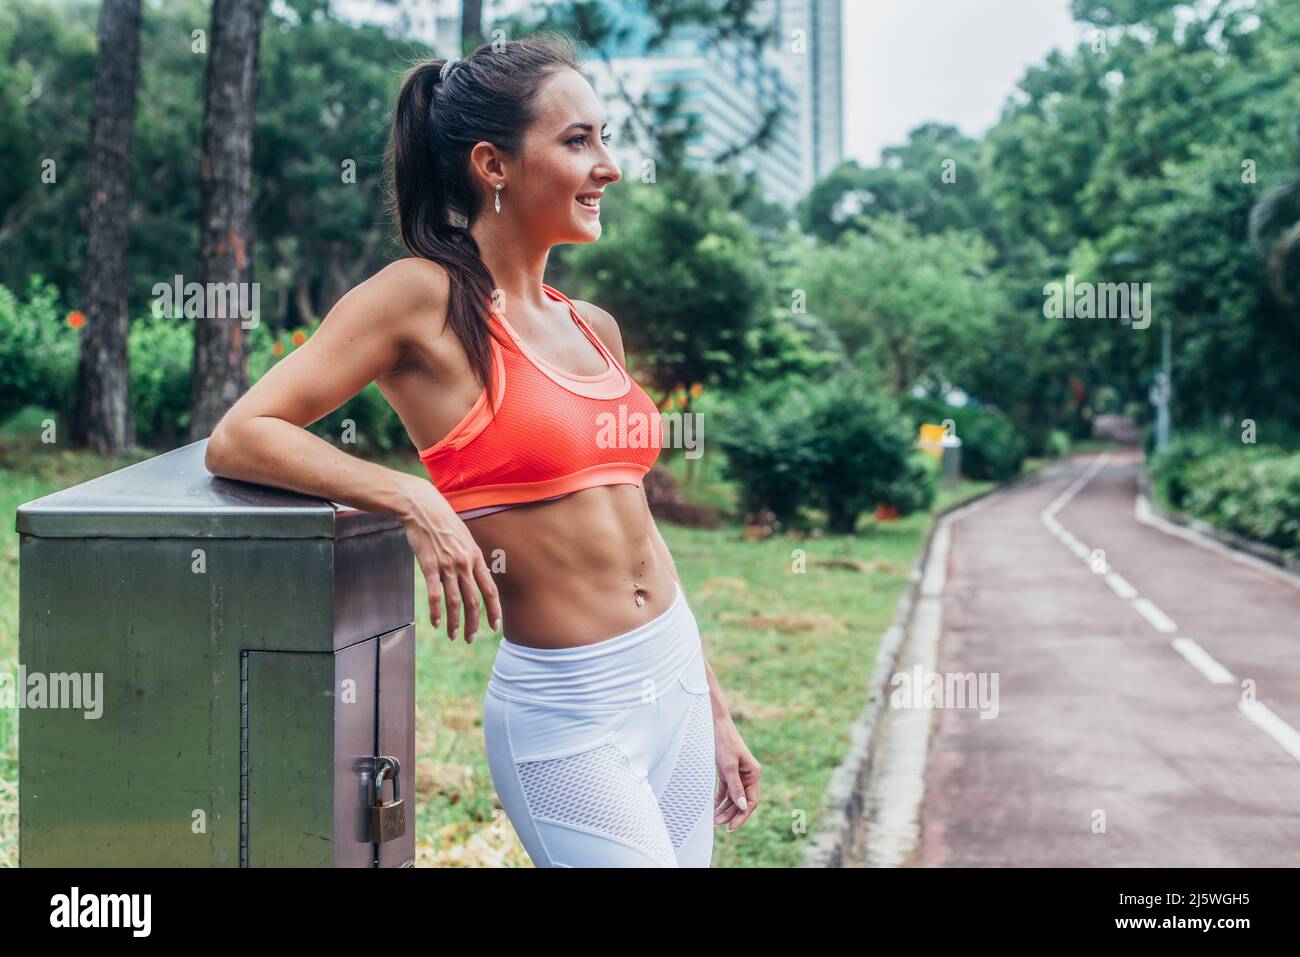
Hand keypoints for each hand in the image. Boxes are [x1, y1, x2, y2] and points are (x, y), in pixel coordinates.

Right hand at [396, 477, 501, 643]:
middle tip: (470, 638)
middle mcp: (465, 564)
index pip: (490, 590)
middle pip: (474, 601)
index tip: (495, 626)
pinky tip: (436, 623)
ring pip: (455, 602)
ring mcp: (447, 565)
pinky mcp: (429, 566)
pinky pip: (435, 594)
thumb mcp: (466, 538)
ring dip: (455, 622)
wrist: (424, 508)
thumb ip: (471, 558)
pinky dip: (436, 611)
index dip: (494, 610)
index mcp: (476, 558)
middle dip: (474, 623)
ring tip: (453, 635)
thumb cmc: (444, 523)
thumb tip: (476, 575)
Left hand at [713, 715, 760, 831]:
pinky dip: (719, 799)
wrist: (714, 723)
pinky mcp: (727, 771)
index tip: (731, 827)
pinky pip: (725, 790)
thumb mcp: (728, 765)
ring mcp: (737, 773)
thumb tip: (741, 806)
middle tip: (716, 824)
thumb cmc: (723, 741)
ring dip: (724, 808)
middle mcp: (748, 775)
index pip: (751, 801)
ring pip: (733, 797)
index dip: (742, 815)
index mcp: (753, 774)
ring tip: (713, 819)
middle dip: (730, 814)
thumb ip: (735, 787)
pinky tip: (712, 808)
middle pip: (741, 801)